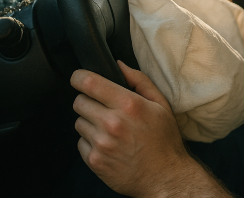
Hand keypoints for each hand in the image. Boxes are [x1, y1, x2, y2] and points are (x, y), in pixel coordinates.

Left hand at [71, 61, 200, 196]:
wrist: (165, 177)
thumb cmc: (164, 140)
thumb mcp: (161, 104)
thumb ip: (139, 80)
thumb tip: (119, 65)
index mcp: (129, 105)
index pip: (89, 82)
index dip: (79, 77)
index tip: (80, 78)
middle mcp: (112, 123)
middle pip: (79, 101)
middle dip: (89, 101)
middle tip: (104, 109)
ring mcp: (101, 144)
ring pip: (78, 122)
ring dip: (89, 123)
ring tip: (109, 130)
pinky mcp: (95, 161)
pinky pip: (80, 143)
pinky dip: (90, 142)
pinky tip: (108, 145)